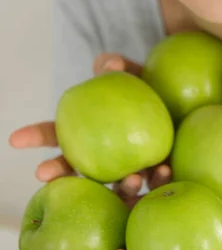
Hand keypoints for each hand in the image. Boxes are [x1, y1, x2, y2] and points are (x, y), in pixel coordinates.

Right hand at [8, 52, 171, 203]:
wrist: (178, 100)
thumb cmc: (144, 86)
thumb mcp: (131, 72)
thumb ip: (117, 65)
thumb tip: (110, 64)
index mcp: (84, 131)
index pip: (54, 134)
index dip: (34, 136)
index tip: (15, 139)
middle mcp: (99, 155)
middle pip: (75, 169)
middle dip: (59, 174)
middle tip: (43, 173)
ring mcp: (124, 168)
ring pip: (115, 184)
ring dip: (121, 185)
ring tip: (129, 180)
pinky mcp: (154, 172)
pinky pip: (154, 180)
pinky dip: (158, 178)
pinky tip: (165, 172)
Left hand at [70, 187, 221, 249]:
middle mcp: (164, 244)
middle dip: (101, 249)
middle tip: (92, 232)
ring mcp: (163, 216)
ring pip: (129, 212)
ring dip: (124, 196)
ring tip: (135, 177)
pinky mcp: (168, 190)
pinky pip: (149, 184)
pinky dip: (149, 175)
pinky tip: (160, 163)